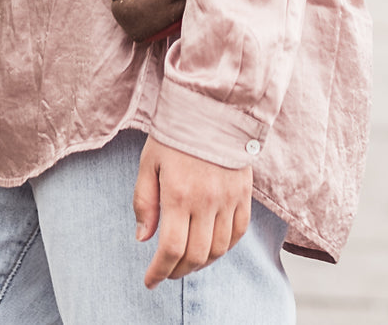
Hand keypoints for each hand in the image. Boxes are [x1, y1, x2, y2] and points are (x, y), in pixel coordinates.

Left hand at [132, 136, 252, 288]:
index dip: (159, 272)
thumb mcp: (149, 163)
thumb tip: (143, 238)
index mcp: (178, 194)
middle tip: (166, 272)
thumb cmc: (175, 133)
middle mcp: (206, 200)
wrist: (211, 105)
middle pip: (195, 256)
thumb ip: (145, 201)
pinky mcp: (244, 193)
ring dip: (201, 263)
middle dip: (177, 271)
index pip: (170, 249)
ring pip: (218, 249)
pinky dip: (225, 247)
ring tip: (186, 261)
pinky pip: (238, 232)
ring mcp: (229, 198)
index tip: (150, 281)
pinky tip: (211, 246)